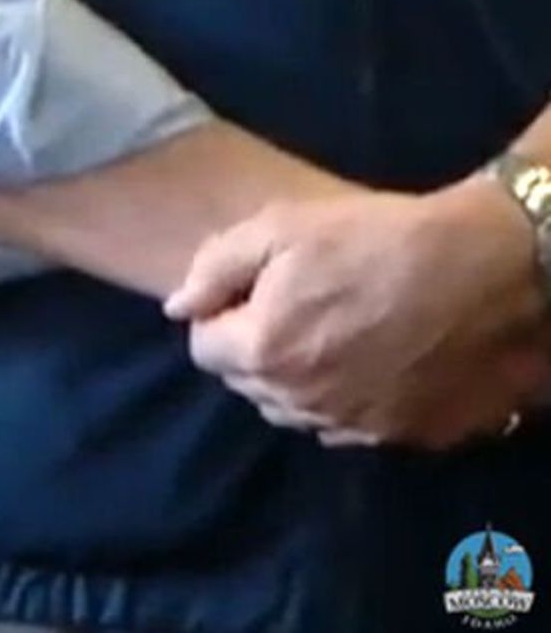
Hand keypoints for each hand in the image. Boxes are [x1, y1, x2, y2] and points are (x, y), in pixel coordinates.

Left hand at [166, 184, 547, 449]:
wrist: (486, 268)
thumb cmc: (376, 239)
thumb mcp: (279, 229)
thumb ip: (214, 268)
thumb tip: (178, 308)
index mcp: (264, 351)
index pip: (206, 351)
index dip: (222, 318)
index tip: (252, 293)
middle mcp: (305, 402)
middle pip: (249, 386)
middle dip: (255, 350)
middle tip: (292, 308)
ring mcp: (360, 426)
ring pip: (298, 413)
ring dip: (299, 382)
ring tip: (331, 335)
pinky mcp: (409, 436)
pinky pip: (354, 428)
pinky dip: (349, 402)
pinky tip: (372, 363)